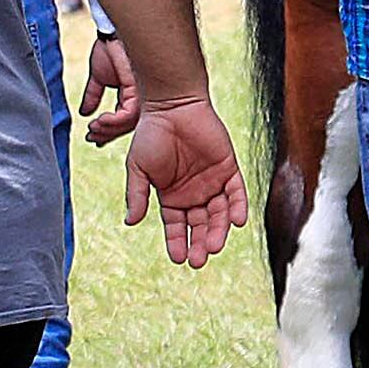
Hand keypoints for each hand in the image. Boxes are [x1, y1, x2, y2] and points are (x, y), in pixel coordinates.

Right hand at [78, 34, 141, 142]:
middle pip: (127, 126)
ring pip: (129, 124)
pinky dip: (114, 121)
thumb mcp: (99, 77)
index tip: (92, 136)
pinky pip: (129, 115)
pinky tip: (100, 120)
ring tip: (93, 129)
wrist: (110, 35)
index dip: (108, 130)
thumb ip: (93, 95)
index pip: (123, 120)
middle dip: (108, 134)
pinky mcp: (140, 92)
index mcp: (133, 95)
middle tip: (92, 137)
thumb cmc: (108, 50)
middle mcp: (142, 97)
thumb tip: (84, 113)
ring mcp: (144, 95)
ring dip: (108, 129)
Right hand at [122, 96, 248, 267]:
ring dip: (218, 230)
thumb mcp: (138, 168)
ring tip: (214, 246)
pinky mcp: (228, 168)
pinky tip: (236, 222)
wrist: (172, 107)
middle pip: (200, 224)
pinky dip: (237, 207)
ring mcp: (213, 182)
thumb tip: (130, 222)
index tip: (178, 259)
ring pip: (219, 213)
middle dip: (199, 243)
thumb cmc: (151, 135)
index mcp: (172, 196)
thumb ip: (137, 194)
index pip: (177, 226)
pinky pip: (236, 192)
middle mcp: (194, 193)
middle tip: (199, 260)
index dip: (177, 242)